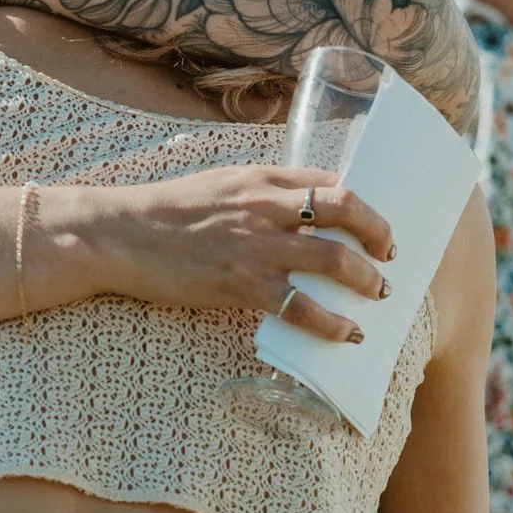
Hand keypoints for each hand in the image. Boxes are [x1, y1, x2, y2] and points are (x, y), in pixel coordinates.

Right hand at [59, 166, 394, 343]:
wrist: (122, 234)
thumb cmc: (168, 212)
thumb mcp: (220, 184)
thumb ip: (261, 192)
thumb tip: (302, 210)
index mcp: (261, 178)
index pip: (329, 180)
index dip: (363, 201)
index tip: (376, 221)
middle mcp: (266, 206)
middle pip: (346, 211)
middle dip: (378, 234)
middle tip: (390, 255)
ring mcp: (256, 246)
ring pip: (333, 259)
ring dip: (366, 279)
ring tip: (380, 294)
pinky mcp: (240, 284)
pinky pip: (300, 306)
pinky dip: (331, 323)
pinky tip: (346, 334)